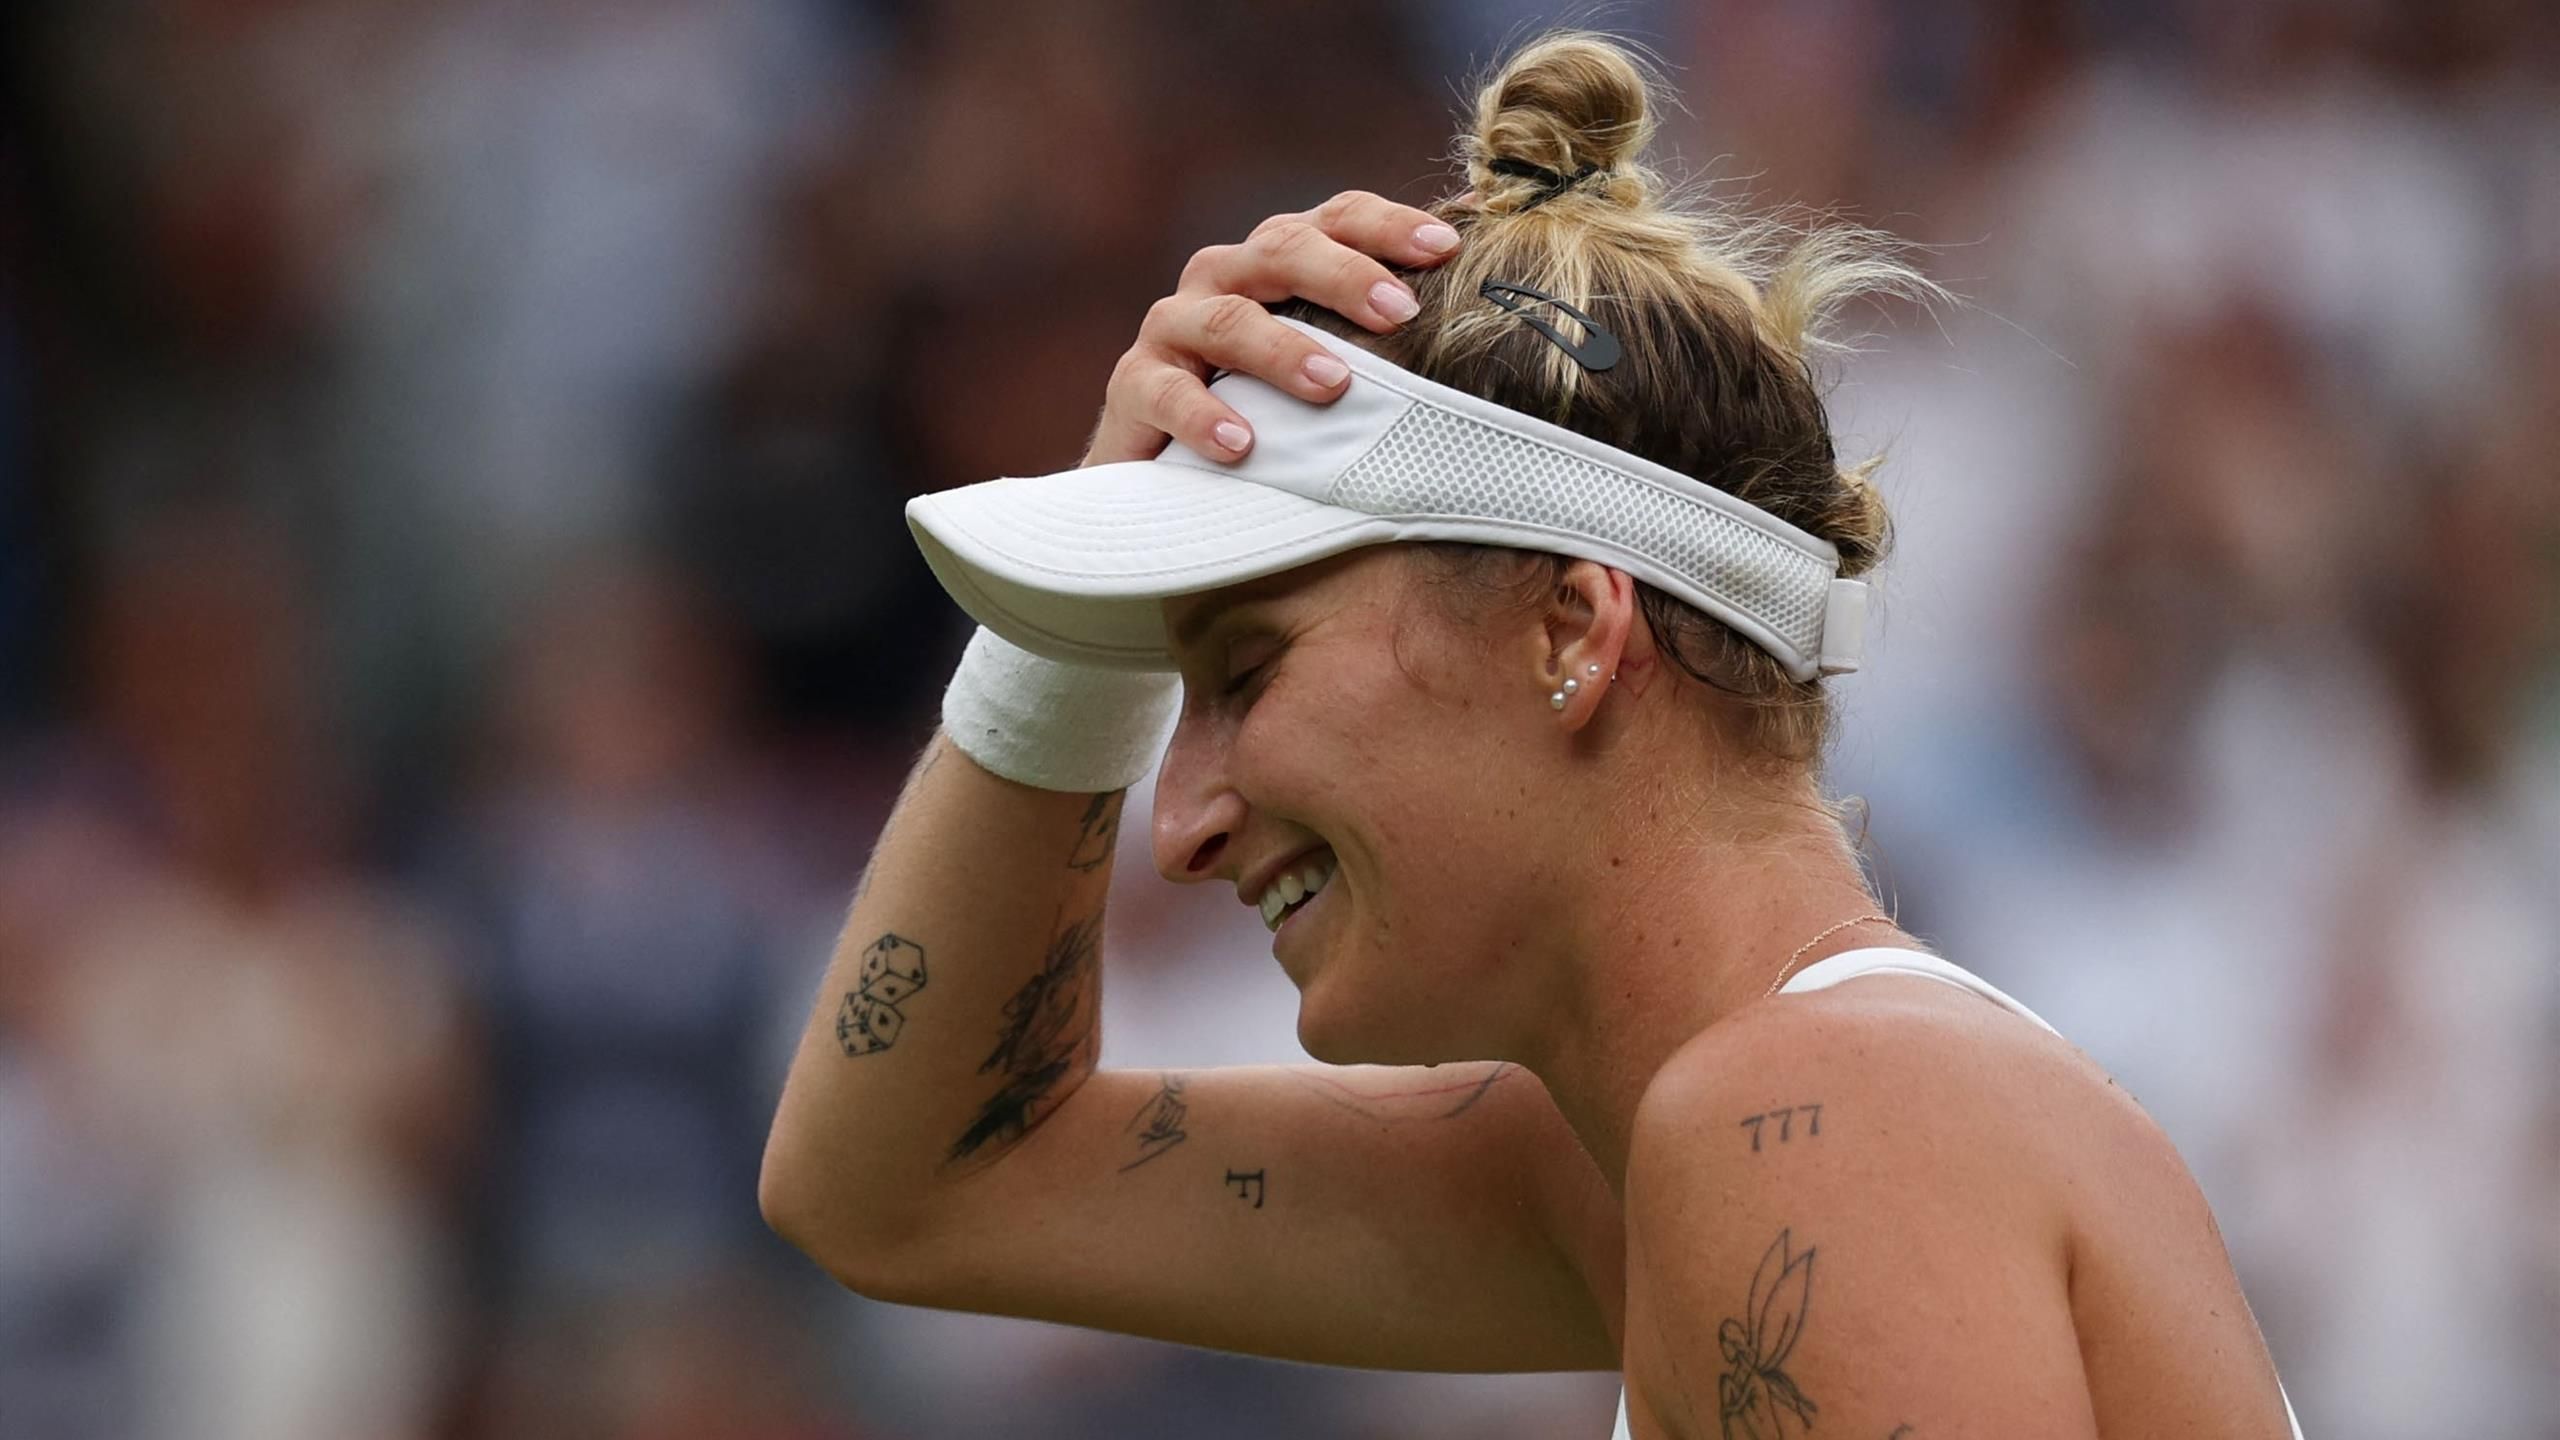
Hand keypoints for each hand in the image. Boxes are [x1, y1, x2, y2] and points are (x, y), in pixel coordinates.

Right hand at [1082, 190, 1462, 467]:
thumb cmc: (1275, 413)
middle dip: (1343, 275)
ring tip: (1333, 386)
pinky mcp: (1133, 388)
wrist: (1169, 479)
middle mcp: (1224, 278)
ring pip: (1226, 318)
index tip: (1448, 248)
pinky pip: (1163, 391)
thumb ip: (1387, 337)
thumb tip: (1492, 303)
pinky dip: (1202, 415)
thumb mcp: (1332, 368)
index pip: (1335, 218)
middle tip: (1399, 312)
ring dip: (1283, 349)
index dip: (1389, 225)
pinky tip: (1243, 445)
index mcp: (1278, 262)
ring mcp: (1174, 329)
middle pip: (1280, 250)